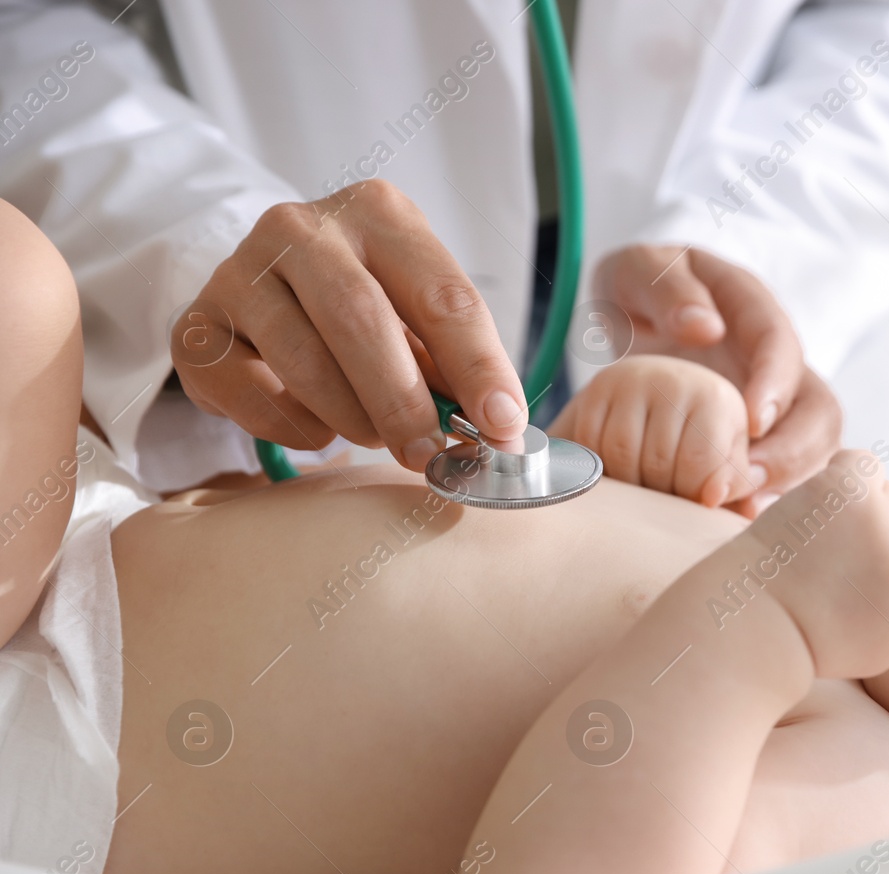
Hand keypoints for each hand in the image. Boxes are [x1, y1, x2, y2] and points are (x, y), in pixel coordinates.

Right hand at [170, 179, 529, 470]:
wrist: (264, 292)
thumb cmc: (365, 311)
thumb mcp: (418, 317)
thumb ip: (453, 364)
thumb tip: (498, 427)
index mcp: (378, 214)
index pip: (442, 294)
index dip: (478, 366)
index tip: (502, 424)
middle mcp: (301, 228)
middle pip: (361, 318)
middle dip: (404, 401)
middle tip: (430, 454)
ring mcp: (238, 271)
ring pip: (303, 360)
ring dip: (351, 417)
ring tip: (376, 437)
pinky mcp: (196, 325)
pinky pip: (247, 391)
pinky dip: (291, 425)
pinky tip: (315, 426)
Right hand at [547, 355, 759, 506]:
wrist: (666, 393)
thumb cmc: (706, 436)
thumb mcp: (729, 455)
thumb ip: (734, 482)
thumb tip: (714, 498)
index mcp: (716, 398)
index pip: (698, 463)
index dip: (693, 495)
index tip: (692, 500)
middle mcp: (675, 380)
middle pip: (657, 463)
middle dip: (661, 494)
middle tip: (665, 499)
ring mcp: (633, 379)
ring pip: (621, 457)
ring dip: (629, 486)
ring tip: (643, 489)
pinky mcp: (600, 386)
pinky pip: (592, 444)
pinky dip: (602, 469)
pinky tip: (618, 473)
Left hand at [592, 245, 841, 508]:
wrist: (639, 316)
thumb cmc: (640, 292)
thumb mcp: (636, 271)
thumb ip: (666, 289)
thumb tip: (705, 329)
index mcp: (750, 311)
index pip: (781, 345)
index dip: (775, 385)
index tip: (753, 421)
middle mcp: (778, 364)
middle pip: (819, 411)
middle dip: (793, 452)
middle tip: (745, 482)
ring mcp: (779, 406)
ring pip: (815, 452)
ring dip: (786, 485)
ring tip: (741, 507)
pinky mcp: (765, 441)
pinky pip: (786, 477)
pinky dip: (767, 500)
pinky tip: (735, 520)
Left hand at [750, 450, 888, 679]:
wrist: (754, 622)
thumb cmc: (814, 636)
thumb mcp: (884, 648)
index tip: (861, 594)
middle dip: (884, 546)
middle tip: (835, 571)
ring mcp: (884, 521)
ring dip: (861, 513)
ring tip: (820, 547)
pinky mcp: (850, 488)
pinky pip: (863, 465)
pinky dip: (843, 480)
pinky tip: (819, 513)